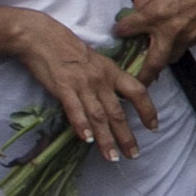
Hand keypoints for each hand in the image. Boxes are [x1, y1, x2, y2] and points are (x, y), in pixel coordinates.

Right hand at [11, 9, 156, 160]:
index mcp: (112, 71)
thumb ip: (107, 80)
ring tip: (112, 156)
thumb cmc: (69, 50)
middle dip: (126, 136)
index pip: (137, 92)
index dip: (148, 110)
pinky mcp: (62, 88)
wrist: (41, 38)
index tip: (154, 127)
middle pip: (118, 112)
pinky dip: (81, 125)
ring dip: (106, 139)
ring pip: (98, 116)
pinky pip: (74, 109)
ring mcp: (82, 85)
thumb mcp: (97, 61)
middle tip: (134, 155)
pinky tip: (87, 140)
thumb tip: (118, 99)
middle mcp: (101, 80)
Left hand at [113, 0, 195, 82]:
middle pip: (153, 62)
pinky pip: (181, 49)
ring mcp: (186, 38)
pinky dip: (174, 48)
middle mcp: (169, 31)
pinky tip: (173, 38)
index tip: (119, 31)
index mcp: (157, 13)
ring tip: (153, 54)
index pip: (128, 29)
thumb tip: (136, 10)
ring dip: (160, 60)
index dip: (120, 30)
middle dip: (143, 75)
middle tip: (134, 82)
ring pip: (169, 59)